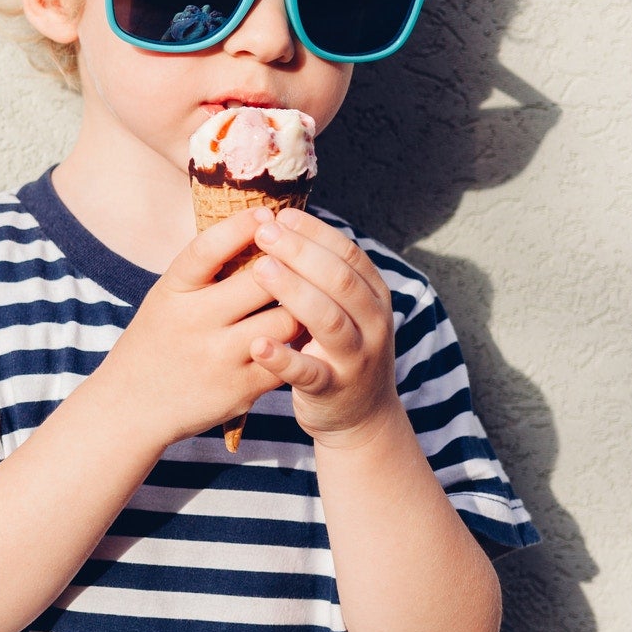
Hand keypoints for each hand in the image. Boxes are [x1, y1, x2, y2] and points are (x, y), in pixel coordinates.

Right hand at [95, 210, 302, 447]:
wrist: (130, 407)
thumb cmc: (156, 342)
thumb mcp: (166, 299)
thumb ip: (206, 272)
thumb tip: (262, 226)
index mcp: (171, 292)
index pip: (208, 248)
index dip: (242, 226)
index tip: (268, 213)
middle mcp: (193, 322)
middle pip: (261, 281)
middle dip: (289, 265)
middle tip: (306, 257)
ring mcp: (218, 357)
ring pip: (285, 319)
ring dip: (302, 307)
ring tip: (311, 299)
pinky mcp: (240, 389)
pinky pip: (288, 358)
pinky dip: (299, 345)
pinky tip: (301, 336)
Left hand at [245, 208, 402, 446]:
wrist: (360, 417)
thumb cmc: (337, 348)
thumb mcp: (342, 308)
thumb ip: (321, 275)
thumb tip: (280, 221)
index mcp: (373, 296)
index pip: (348, 254)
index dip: (315, 232)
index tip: (280, 214)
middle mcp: (373, 324)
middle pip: (340, 280)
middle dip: (301, 252)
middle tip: (264, 232)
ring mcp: (356, 358)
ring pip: (330, 320)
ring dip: (294, 292)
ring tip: (259, 270)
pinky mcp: (333, 390)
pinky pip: (309, 373)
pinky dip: (284, 358)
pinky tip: (257, 343)